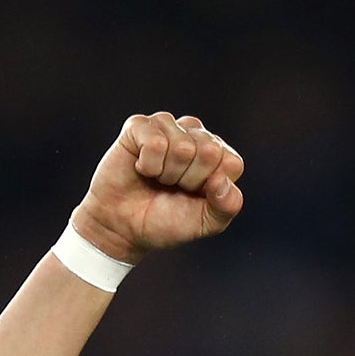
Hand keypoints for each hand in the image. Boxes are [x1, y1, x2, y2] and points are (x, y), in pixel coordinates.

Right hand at [69, 112, 244, 264]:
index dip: (210, 187)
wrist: (123, 229)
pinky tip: (141, 168)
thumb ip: (227, 206)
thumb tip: (221, 180)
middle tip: (172, 187)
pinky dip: (148, 165)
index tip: (193, 196)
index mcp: (218, 156)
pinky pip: (155, 143)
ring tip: (156, 179)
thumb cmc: (164, 222)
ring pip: (182, 146)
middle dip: (188, 179)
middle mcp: (195, 135)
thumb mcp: (205, 223)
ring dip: (166, 173)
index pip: (231, 162)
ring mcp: (168, 126)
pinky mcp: (140, 126)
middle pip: (208, 151)